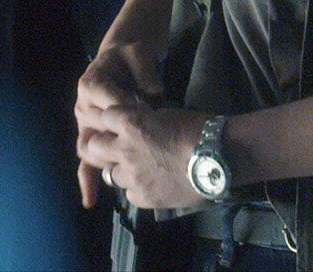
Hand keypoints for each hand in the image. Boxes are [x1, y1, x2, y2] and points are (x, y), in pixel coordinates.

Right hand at [74, 36, 165, 206]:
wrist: (120, 62)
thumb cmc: (129, 58)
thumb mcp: (138, 53)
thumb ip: (145, 71)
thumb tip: (156, 91)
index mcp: (91, 84)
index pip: (105, 98)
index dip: (124, 105)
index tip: (144, 113)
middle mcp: (83, 107)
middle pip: (96, 128)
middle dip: (117, 138)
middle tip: (141, 145)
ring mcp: (86, 126)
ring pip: (89, 150)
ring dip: (104, 162)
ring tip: (120, 176)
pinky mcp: (93, 140)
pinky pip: (86, 163)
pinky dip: (88, 181)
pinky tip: (91, 200)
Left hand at [78, 103, 207, 209]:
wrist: (219, 157)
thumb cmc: (200, 128)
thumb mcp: (168, 114)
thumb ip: (146, 120)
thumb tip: (141, 122)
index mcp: (131, 124)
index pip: (104, 117)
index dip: (112, 120)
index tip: (119, 123)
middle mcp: (124, 150)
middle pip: (93, 147)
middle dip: (102, 146)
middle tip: (117, 148)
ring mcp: (131, 176)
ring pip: (110, 174)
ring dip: (121, 170)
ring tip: (140, 169)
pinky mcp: (142, 197)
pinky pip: (129, 193)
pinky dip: (138, 188)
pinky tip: (154, 184)